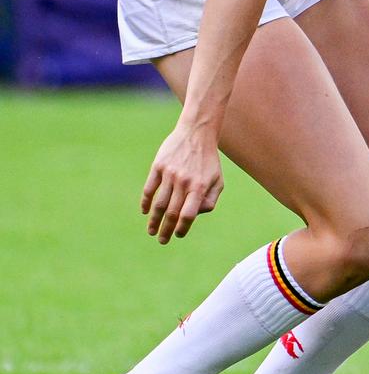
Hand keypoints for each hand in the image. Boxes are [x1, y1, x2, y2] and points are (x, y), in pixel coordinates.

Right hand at [142, 123, 223, 242]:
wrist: (197, 133)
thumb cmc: (208, 161)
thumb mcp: (217, 180)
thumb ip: (210, 200)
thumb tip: (195, 215)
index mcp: (199, 187)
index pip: (189, 214)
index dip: (183, 227)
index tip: (178, 235)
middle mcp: (184, 182)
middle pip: (172, 212)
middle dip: (166, 229)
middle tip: (162, 240)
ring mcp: (169, 174)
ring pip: (158, 203)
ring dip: (153, 220)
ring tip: (151, 231)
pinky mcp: (158, 166)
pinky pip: (149, 189)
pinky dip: (145, 202)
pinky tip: (145, 212)